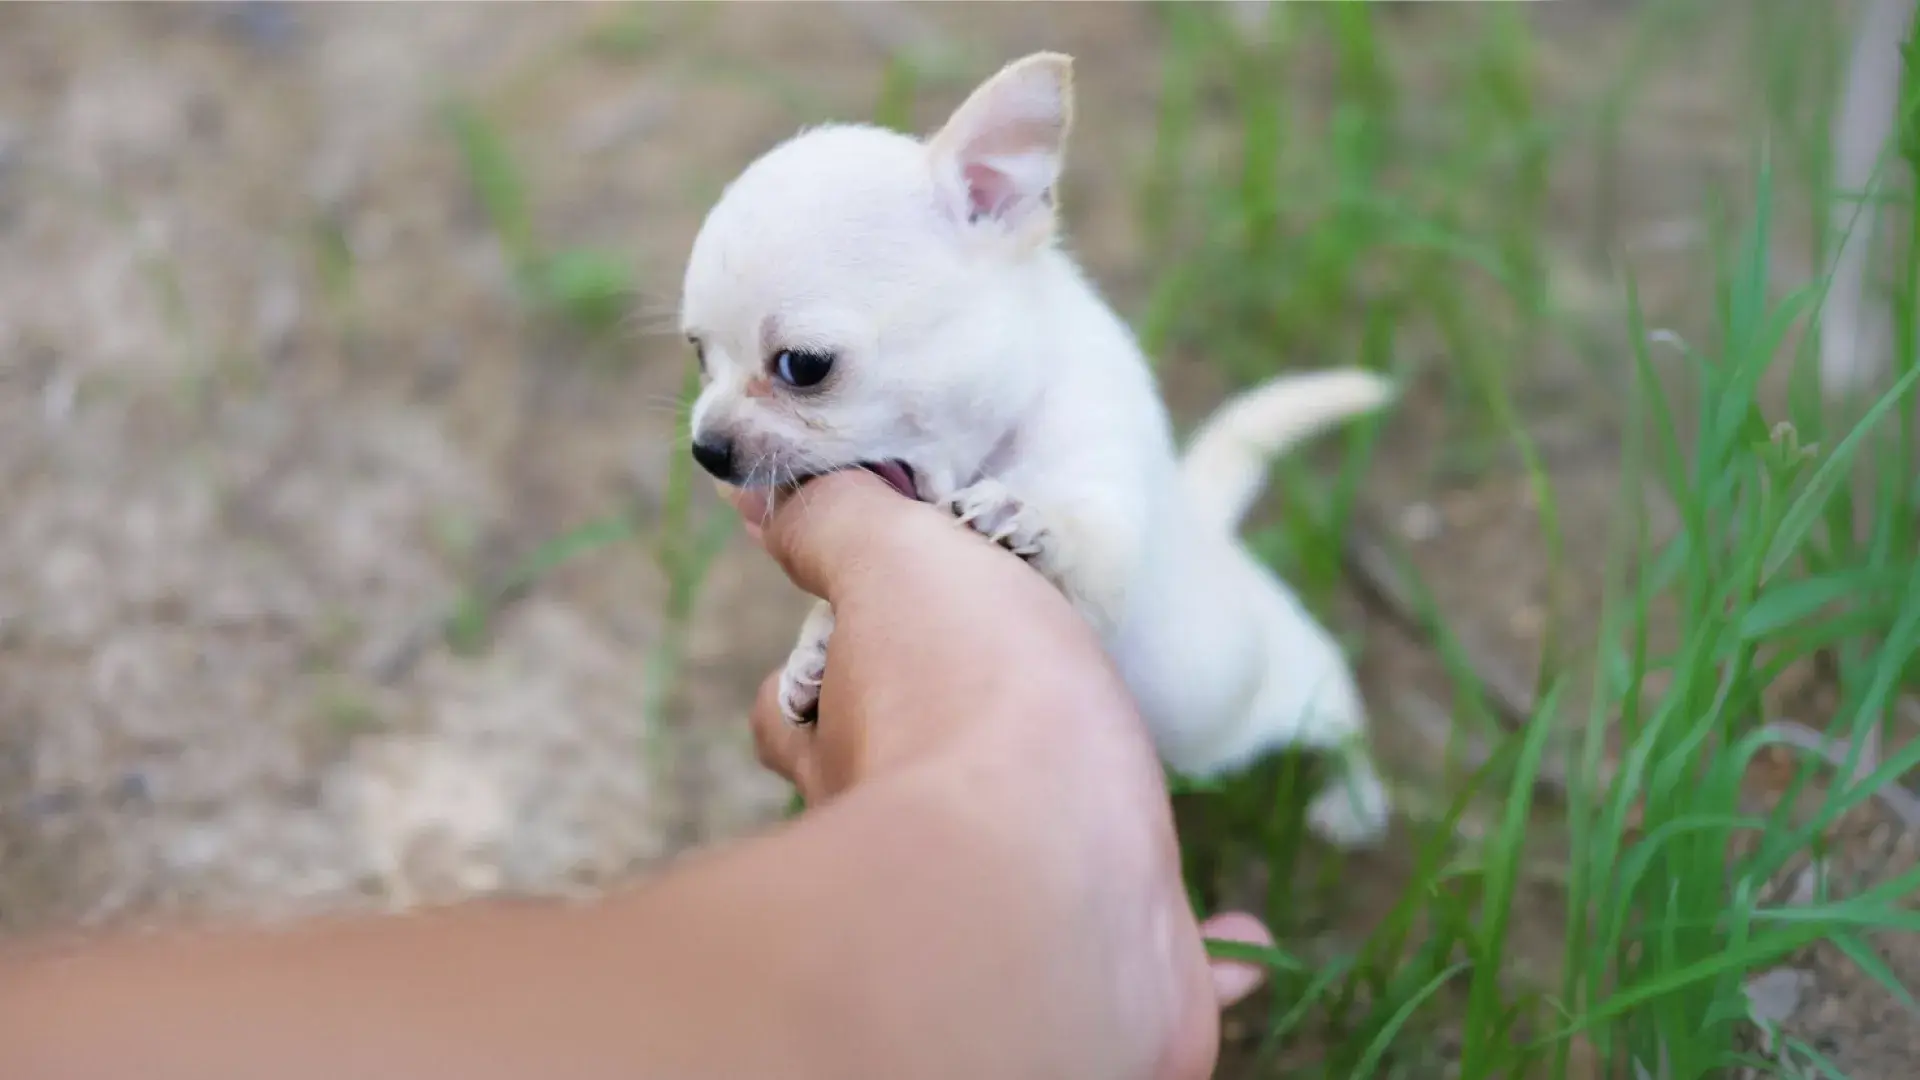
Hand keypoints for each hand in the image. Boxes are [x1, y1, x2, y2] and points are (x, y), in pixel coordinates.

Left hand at [726, 472, 1272, 1078]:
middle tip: (1021, 708)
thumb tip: (759, 495)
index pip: (797, 712)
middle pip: (913, 793)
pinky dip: (1207, 952)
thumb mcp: (893, 564)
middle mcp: (918, 845)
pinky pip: (1167, 961)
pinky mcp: (1122, 967)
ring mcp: (1021, 914)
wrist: (1044, 887)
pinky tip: (1244, 939)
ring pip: (1040, 883)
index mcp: (860, 740)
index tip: (873, 625)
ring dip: (1076, 847)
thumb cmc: (967, 706)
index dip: (821, 669)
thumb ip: (835, 525)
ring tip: (1127, 807)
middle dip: (953, 760)